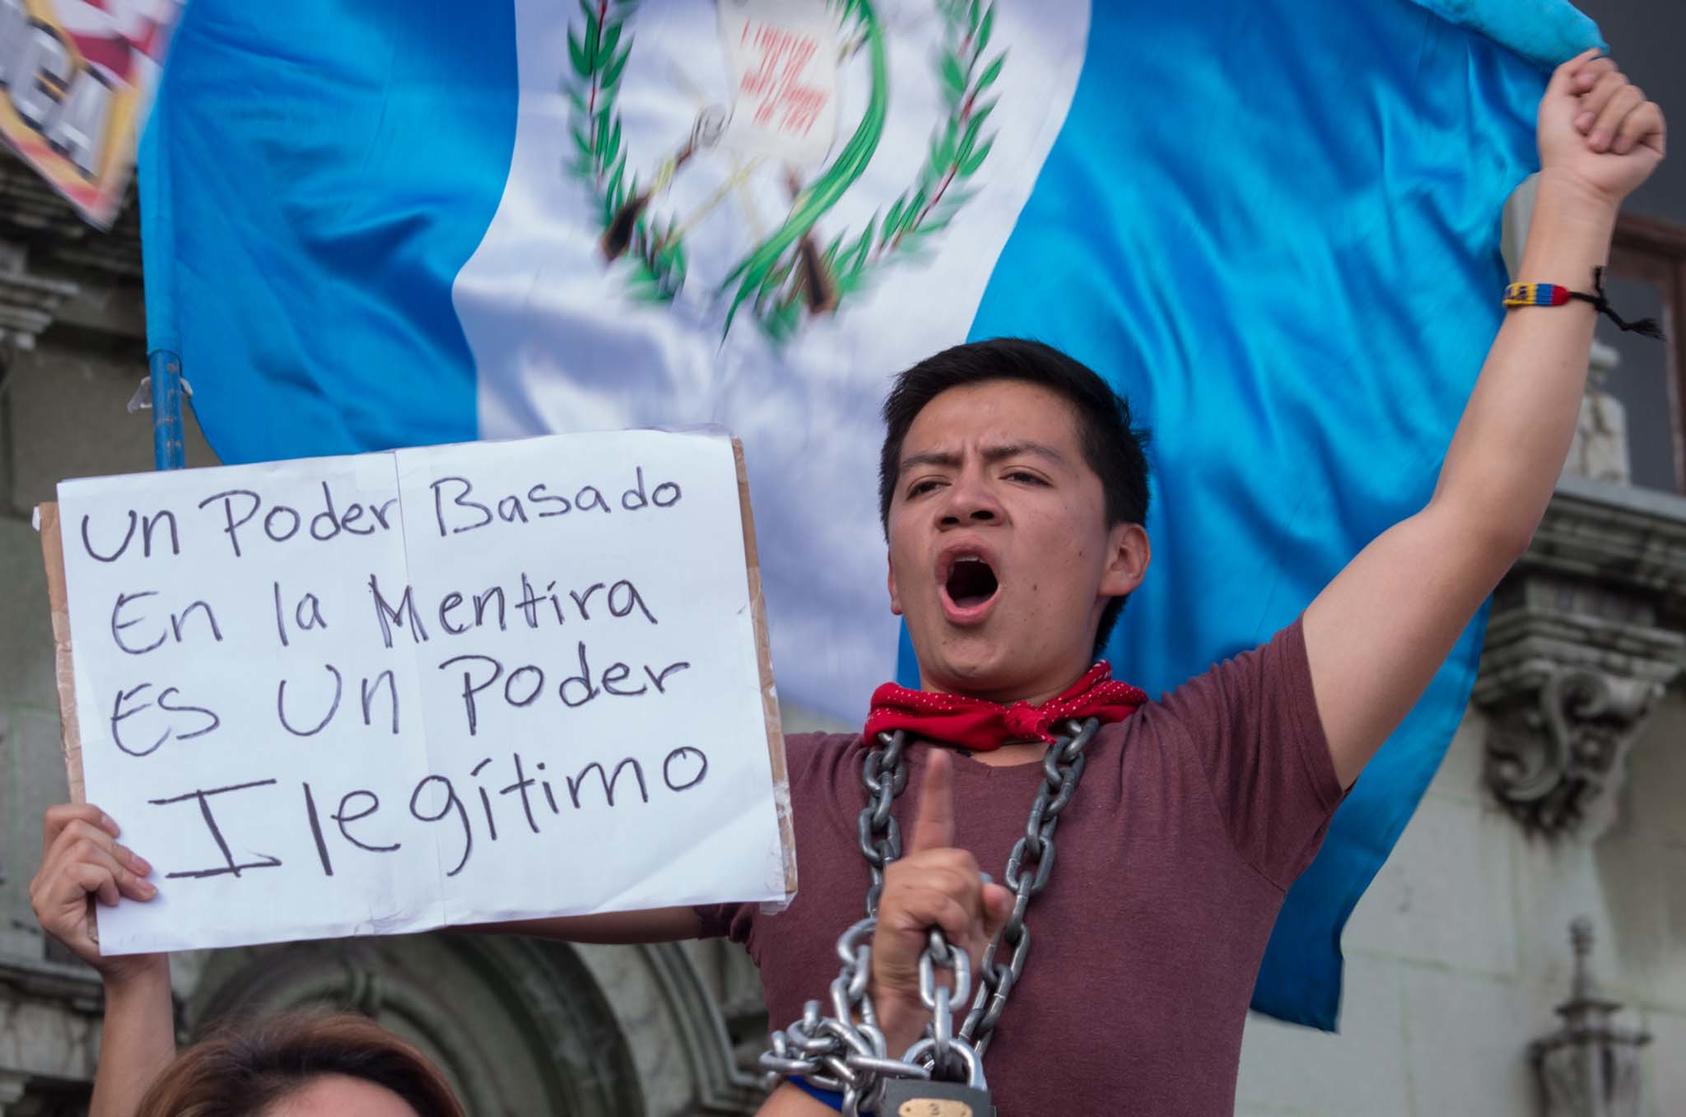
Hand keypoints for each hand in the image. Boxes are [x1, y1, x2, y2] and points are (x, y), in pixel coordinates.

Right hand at [28, 804, 165, 984]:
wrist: (136, 963)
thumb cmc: (136, 920)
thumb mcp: (126, 876)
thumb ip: (113, 851)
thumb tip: (128, 820)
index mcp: (59, 865)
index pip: (58, 818)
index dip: (90, 813)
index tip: (120, 831)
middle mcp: (44, 879)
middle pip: (75, 830)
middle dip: (118, 848)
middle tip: (144, 872)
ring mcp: (43, 896)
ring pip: (80, 849)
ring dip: (118, 867)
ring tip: (137, 889)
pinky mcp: (50, 912)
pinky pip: (77, 872)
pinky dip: (106, 881)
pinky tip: (116, 901)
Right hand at [869, 750, 1011, 1053]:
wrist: (918, 1000)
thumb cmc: (943, 966)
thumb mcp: (979, 934)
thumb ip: (991, 907)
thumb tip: (996, 887)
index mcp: (929, 868)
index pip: (935, 820)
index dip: (938, 788)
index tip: (940, 755)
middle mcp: (909, 868)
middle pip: (963, 859)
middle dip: (974, 898)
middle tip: (957, 931)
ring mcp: (899, 884)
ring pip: (956, 878)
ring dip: (964, 916)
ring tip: (947, 939)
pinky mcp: (895, 905)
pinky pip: (942, 900)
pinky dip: (954, 924)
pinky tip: (942, 941)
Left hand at [1539, 50, 1664, 207]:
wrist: (1574, 180)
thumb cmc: (1559, 149)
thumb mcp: (1552, 102)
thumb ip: (1566, 71)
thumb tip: (1593, 50)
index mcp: (1593, 98)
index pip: (1606, 66)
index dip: (1593, 73)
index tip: (1578, 88)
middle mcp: (1615, 107)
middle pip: (1617, 78)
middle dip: (1595, 103)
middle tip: (1581, 129)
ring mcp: (1634, 120)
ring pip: (1632, 94)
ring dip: (1608, 121)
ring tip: (1596, 146)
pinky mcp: (1651, 134)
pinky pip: (1648, 112)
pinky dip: (1628, 130)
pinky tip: (1618, 150)